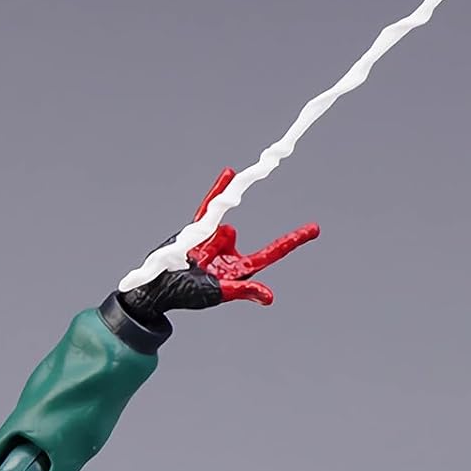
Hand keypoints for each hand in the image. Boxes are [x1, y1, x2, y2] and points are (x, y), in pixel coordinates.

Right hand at [120, 167, 319, 323]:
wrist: (156, 288)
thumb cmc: (185, 295)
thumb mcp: (217, 293)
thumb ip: (243, 291)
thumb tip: (269, 296)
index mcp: (238, 269)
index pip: (271, 253)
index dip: (292, 240)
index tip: (314, 227)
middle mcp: (227, 253)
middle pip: (236, 238)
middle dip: (224, 241)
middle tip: (211, 253)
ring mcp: (212, 240)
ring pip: (221, 224)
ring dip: (210, 235)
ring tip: (193, 255)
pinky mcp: (196, 230)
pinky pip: (209, 208)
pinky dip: (218, 191)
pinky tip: (229, 174)